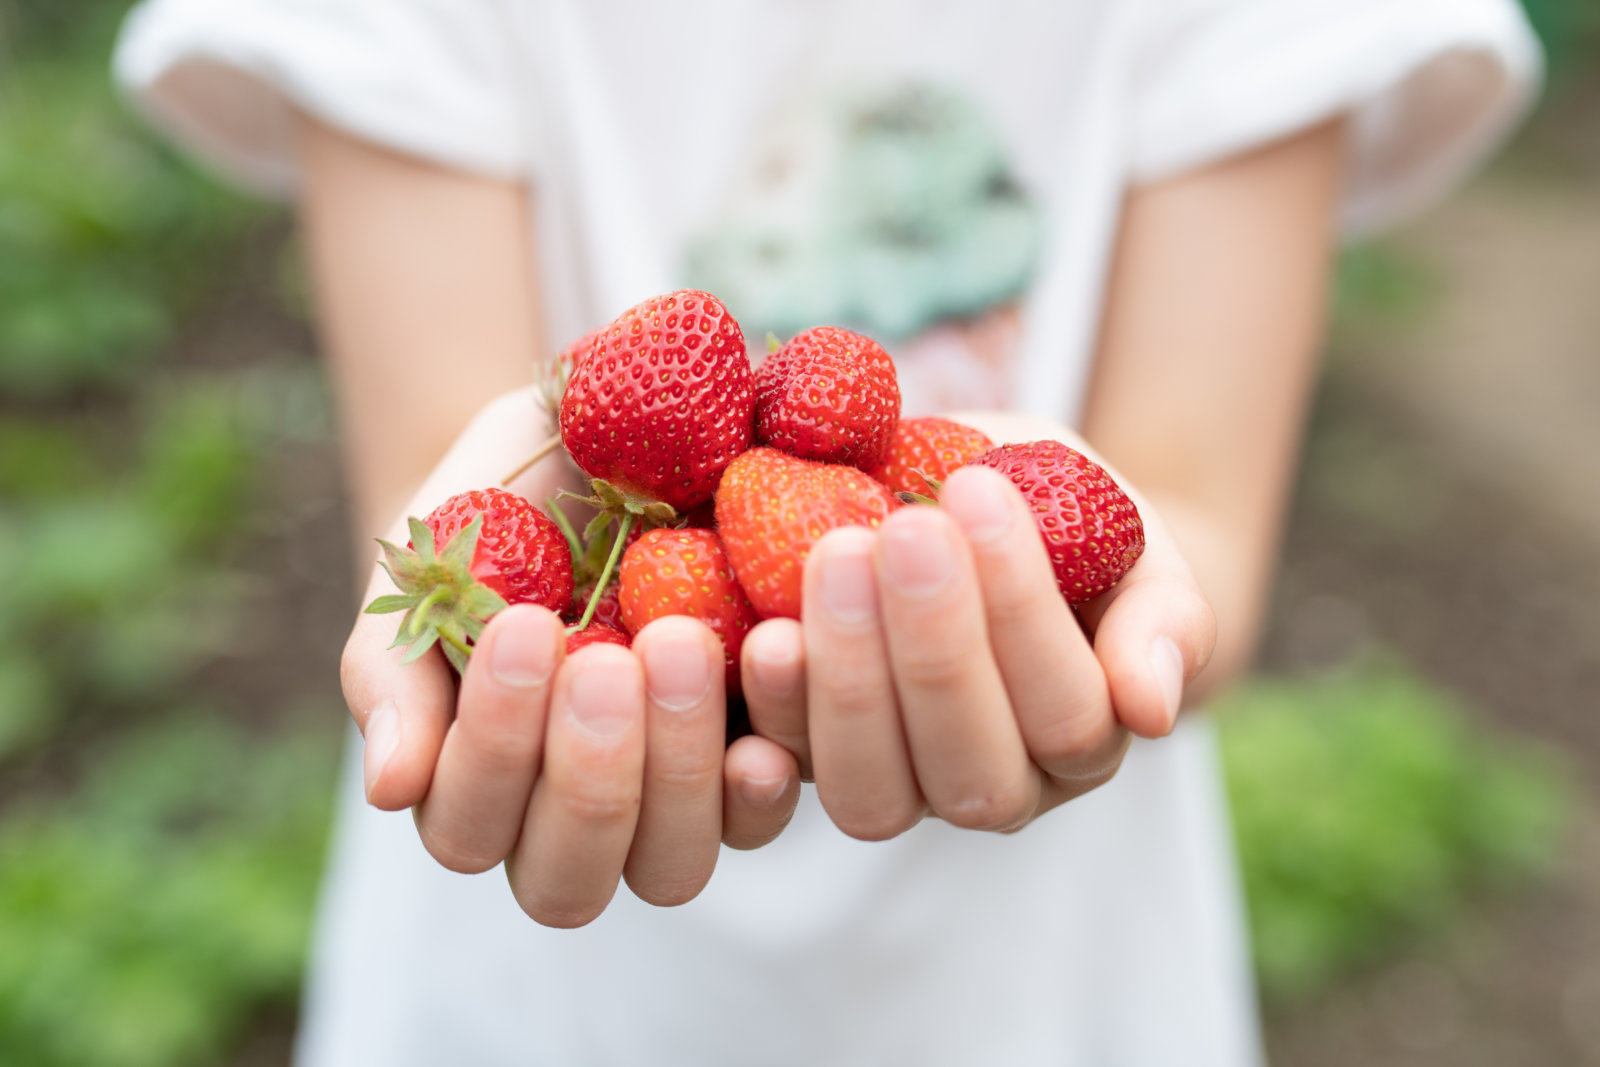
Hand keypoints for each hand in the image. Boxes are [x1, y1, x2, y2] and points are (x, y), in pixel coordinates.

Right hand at [340, 388, 801, 925]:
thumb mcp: (428, 576)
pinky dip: (775, 747)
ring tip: (682, 642)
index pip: (471, 828)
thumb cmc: (490, 522)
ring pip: (674, 863)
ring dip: (679, 767)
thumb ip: (395, 677)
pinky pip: (774, 802)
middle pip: (572, 880)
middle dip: (588, 778)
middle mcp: (571, 825)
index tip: (524, 626)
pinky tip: (772, 663)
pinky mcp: (760, 760)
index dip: (495, 748)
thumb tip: (391, 789)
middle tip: (605, 662)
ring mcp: (672, 806)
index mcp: (475, 794)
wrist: (591, 449)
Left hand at [737, 411, 1216, 837]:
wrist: (977, 510)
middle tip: (903, 529)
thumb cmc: (1065, 523)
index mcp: (1086, 741)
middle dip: (936, 647)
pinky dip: (773, 709)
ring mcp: (902, 786)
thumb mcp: (1128, 541)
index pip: (1067, 711)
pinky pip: (790, 768)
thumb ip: (1161, 618)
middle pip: (971, 768)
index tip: (980, 491)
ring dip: (850, 683)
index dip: (1023, 611)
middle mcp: (998, 788)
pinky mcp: (813, 762)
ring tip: (833, 558)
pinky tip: (764, 633)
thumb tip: (1152, 708)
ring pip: (874, 792)